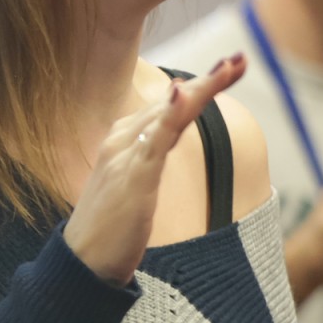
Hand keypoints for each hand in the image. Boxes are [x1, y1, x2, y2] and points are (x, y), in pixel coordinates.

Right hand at [64, 55, 246, 284]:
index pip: (166, 106)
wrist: (82, 263)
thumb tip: (164, 145)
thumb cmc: (108, 230)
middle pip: (172, 102)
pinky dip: (171, 113)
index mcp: (122, 141)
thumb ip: (147, 161)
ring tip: (229, 66)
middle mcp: (121, 140)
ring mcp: (125, 155)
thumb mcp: (132, 188)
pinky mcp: (132, 175)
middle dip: (208, 80)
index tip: (228, 70)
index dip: (198, 88)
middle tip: (240, 60)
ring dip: (201, 88)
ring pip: (169, 113)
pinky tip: (183, 94)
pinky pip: (156, 138)